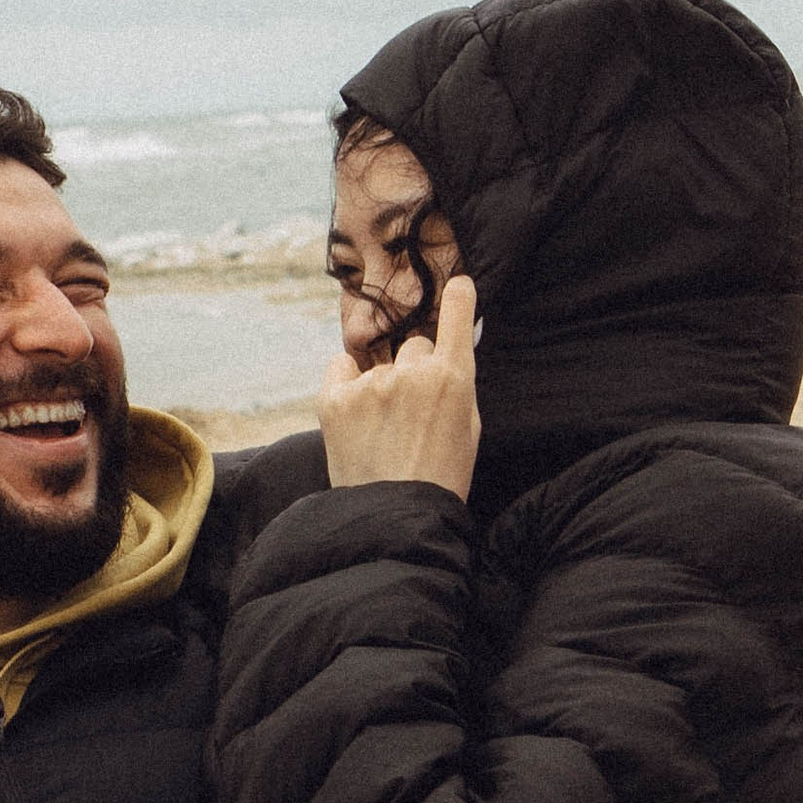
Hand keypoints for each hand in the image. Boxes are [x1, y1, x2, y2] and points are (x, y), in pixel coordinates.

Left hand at [318, 273, 479, 497]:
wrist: (393, 520)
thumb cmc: (440, 478)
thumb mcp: (468, 427)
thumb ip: (457, 382)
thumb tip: (446, 350)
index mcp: (453, 378)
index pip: (456, 314)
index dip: (458, 295)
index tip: (458, 283)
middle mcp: (412, 372)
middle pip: (415, 346)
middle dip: (416, 369)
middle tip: (412, 412)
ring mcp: (371, 384)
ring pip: (380, 363)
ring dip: (382, 384)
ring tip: (382, 429)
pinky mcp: (334, 398)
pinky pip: (342, 367)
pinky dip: (348, 383)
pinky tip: (356, 415)